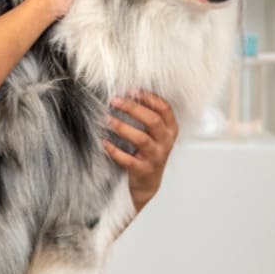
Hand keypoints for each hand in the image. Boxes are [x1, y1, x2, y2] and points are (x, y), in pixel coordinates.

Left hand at [103, 92, 177, 211]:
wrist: (148, 183)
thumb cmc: (148, 152)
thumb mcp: (154, 133)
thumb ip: (146, 116)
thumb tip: (127, 94)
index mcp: (170, 129)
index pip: (164, 108)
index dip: (149, 98)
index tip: (132, 90)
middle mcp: (166, 142)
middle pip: (153, 121)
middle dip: (132, 108)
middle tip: (115, 101)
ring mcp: (156, 157)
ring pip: (141, 139)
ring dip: (122, 127)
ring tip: (107, 119)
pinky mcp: (143, 170)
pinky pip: (128, 160)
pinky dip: (114, 150)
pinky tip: (104, 142)